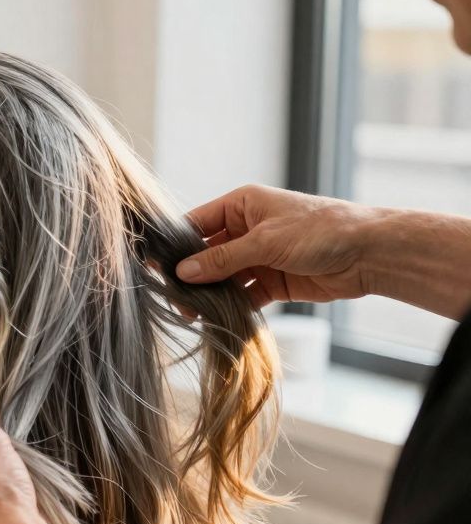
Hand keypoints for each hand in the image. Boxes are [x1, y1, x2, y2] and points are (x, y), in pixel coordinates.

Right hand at [177, 185, 374, 307]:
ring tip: (190, 312)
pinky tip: (215, 317)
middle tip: (173, 295)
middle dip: (191, 274)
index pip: (197, 223)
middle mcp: (247, 229)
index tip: (156, 265)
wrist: (368, 253)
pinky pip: (243, 294)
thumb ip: (223, 258)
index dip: (176, 244)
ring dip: (208, 293)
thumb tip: (184, 272)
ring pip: (223, 276)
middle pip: (207, 253)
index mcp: (242, 205)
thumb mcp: (265, 241)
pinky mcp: (272, 281)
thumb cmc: (319, 230)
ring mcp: (259, 256)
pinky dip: (230, 305)